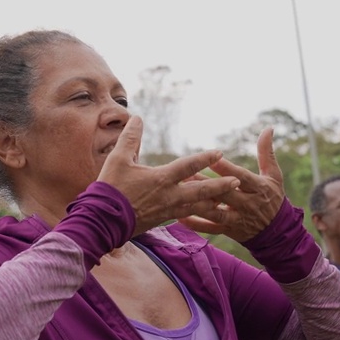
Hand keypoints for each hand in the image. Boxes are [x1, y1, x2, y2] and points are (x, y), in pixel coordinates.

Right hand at [98, 116, 239, 234]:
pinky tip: (203, 214)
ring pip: (197, 207)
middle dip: (221, 187)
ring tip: (227, 202)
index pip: (188, 166)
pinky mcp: (162, 221)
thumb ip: (130, 138)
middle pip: (202, 191)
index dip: (205, 158)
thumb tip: (137, 118)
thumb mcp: (118, 159)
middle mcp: (169, 196)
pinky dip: (197, 214)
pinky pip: (185, 217)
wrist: (102, 220)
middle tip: (237, 182)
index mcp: (162, 179)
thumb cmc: (110, 188)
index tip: (219, 152)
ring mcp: (167, 211)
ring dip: (213, 203)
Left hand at [178, 128, 286, 242]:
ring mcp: (237, 219)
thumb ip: (266, 152)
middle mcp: (248, 204)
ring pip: (216, 212)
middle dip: (207, 184)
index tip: (211, 159)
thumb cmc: (273, 197)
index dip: (226, 169)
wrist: (278, 231)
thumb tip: (268, 128)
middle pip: (225, 194)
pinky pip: (210, 228)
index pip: (241, 177)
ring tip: (181, 193)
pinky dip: (195, 224)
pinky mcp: (229, 231)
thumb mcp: (274, 175)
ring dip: (198, 203)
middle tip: (187, 174)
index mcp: (258, 188)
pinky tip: (179, 217)